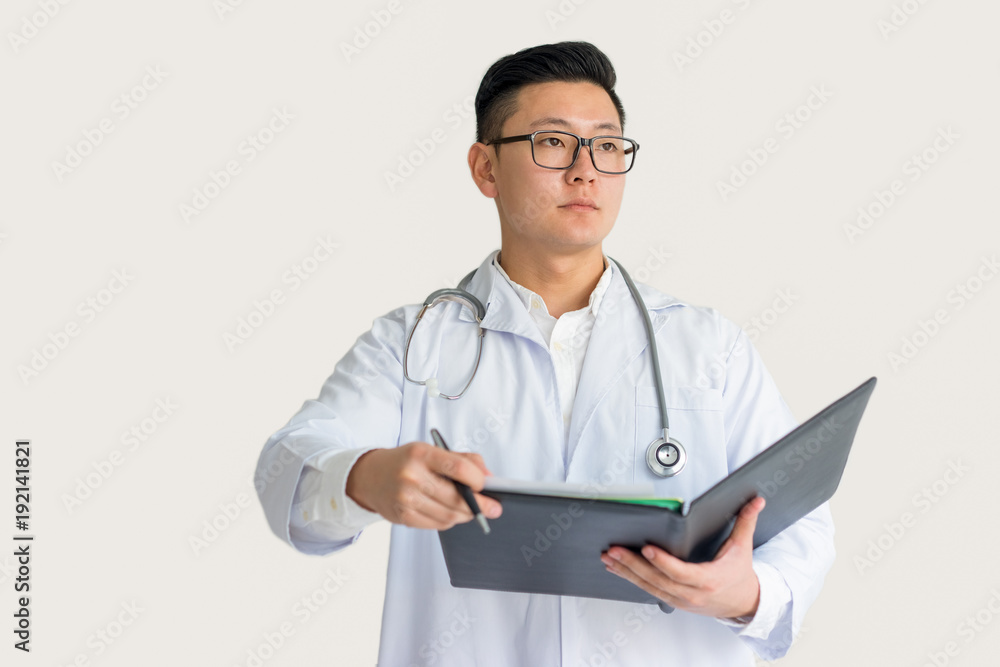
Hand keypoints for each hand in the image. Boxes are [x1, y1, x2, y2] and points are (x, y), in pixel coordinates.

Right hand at [345, 442, 502, 529]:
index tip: (488, 485)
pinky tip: (452, 513)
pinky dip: (449, 521)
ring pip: (449, 515)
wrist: (369, 476)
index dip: (478, 480)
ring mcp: (406, 498)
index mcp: (421, 454)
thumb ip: (462, 459)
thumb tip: (488, 477)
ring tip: (473, 511)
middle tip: (494, 508)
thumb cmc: (406, 461)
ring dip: (466, 515)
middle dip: (480, 505)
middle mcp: (411, 476)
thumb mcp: (431, 450)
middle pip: (456, 497)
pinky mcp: (403, 517)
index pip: (458, 468)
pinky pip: (437, 524)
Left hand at [600, 496, 764, 619]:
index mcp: (708, 580)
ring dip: (626, 571)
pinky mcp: (671, 600)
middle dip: (633, 564)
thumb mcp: (743, 548)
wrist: (743, 604)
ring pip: (648, 586)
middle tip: (614, 550)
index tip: (646, 548)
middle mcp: (691, 593)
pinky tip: (616, 568)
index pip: (680, 573)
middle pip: (657, 580)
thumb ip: (746, 521)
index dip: (662, 562)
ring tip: (608, 557)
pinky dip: (630, 578)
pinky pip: (647, 590)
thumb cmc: (739, 575)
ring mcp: (679, 600)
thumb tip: (756, 500)